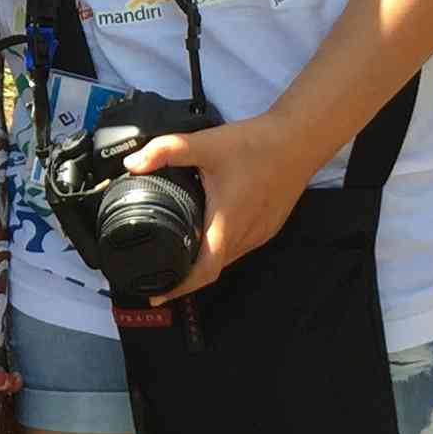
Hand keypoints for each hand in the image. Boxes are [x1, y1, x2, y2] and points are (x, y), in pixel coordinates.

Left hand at [121, 110, 333, 299]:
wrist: (300, 139)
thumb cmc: (256, 145)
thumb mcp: (205, 144)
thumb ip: (165, 151)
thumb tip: (132, 163)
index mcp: (227, 223)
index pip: (203, 271)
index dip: (179, 286)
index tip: (156, 294)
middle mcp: (246, 235)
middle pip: (213, 268)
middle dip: (185, 277)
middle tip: (158, 273)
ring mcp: (260, 233)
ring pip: (227, 258)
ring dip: (205, 262)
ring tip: (179, 257)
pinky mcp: (268, 227)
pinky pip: (240, 247)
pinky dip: (221, 248)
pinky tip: (209, 235)